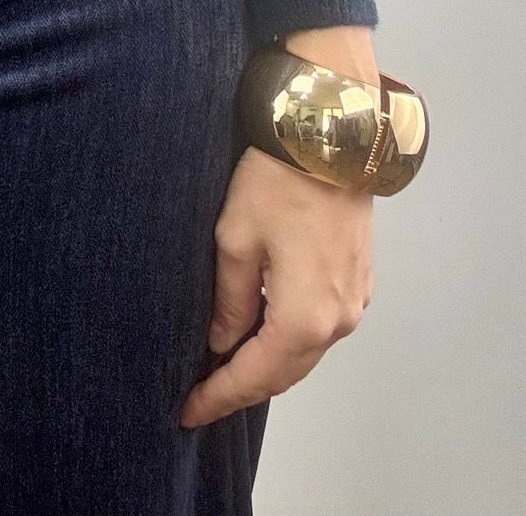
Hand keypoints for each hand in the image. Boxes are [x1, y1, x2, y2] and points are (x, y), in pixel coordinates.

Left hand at [179, 25, 377, 428]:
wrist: (331, 135)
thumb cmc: (278, 181)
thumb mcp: (235, 239)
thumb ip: (230, 300)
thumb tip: (223, 341)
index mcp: (304, 319)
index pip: (253, 375)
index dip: (218, 395)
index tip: (187, 410)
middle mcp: (338, 321)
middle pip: (284, 374)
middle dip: (241, 387)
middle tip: (201, 395)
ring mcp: (355, 301)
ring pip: (305, 353)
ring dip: (268, 364)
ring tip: (225, 367)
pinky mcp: (359, 280)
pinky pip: (321, 328)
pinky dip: (291, 340)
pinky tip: (262, 332)